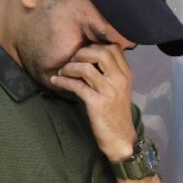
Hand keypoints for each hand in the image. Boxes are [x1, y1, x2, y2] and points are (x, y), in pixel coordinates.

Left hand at [51, 44, 137, 161]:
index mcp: (126, 74)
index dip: (95, 44)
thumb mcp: (118, 89)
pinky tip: (56, 81)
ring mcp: (109, 91)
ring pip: (86, 67)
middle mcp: (120, 79)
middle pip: (100, 52)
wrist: (120, 138)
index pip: (113, 47)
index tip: (84, 53)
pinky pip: (76, 85)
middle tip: (71, 61)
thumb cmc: (116, 113)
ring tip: (63, 72)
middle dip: (80, 53)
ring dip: (69, 67)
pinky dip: (62, 81)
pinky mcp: (97, 103)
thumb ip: (110, 72)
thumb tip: (91, 55)